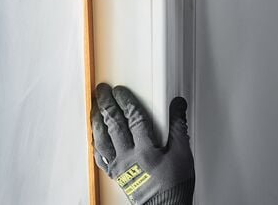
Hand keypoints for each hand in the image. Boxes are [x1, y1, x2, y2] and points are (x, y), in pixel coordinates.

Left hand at [91, 83, 193, 204]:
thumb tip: (178, 105)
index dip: (126, 102)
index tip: (120, 90)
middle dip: (106, 105)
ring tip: (95, 109)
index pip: (133, 118)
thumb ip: (178, 127)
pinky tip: (95, 138)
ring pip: (102, 140)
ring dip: (97, 122)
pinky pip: (101, 158)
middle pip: (114, 125)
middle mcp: (128, 158)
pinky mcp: (116, 176)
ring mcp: (119, 168)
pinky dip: (97, 145)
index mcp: (145, 151)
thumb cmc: (174, 187)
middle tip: (101, 92)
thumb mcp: (182, 154)